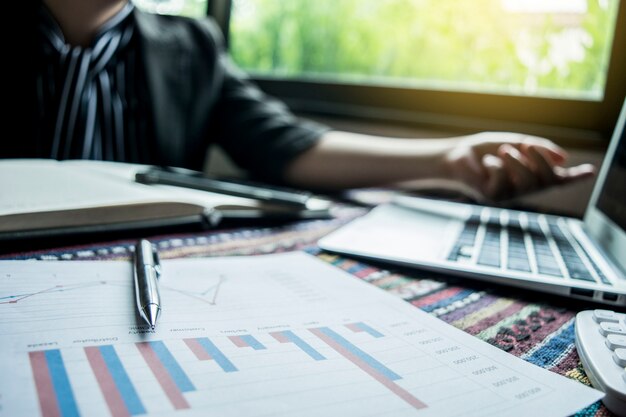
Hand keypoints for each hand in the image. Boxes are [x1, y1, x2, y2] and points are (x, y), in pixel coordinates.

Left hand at [443, 132, 595, 201]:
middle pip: (547, 180)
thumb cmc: (485, 150)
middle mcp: (523, 188)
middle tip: (527, 145)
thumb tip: (563, 158)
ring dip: (516, 162)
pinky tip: (487, 163)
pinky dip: (496, 166)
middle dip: (541, 161)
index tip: (590, 171)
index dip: (575, 177)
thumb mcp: (515, 142)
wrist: (456, 156)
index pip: (558, 179)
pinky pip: (503, 180)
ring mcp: (509, 195)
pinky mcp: (492, 197)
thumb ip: (538, 148)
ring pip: (527, 182)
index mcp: (531, 175)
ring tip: (503, 150)